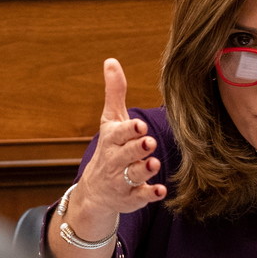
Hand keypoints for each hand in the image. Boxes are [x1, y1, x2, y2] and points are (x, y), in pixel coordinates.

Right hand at [78, 58, 166, 213]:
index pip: (118, 134)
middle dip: (136, 149)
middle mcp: (115, 161)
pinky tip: (161, 191)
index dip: (128, 130)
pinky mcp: (131, 197)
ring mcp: (122, 180)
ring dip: (144, 170)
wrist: (95, 191)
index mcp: (112, 140)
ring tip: (154, 163)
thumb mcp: (110, 121)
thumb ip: (115, 93)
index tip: (138, 125)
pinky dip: (150, 194)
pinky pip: (141, 197)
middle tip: (148, 142)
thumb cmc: (109, 148)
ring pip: (133, 175)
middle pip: (125, 154)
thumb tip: (111, 60)